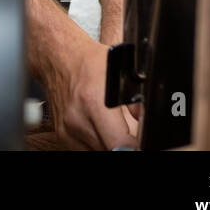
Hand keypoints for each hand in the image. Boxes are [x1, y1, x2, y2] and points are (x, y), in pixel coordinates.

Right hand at [46, 35, 137, 149]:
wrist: (58, 58)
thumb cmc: (90, 63)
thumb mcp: (124, 75)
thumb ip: (140, 106)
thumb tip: (151, 129)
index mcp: (93, 103)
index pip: (120, 145)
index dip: (135, 145)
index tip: (139, 139)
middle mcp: (77, 120)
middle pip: (111, 150)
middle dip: (124, 144)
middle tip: (129, 130)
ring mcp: (67, 130)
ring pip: (99, 152)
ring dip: (110, 144)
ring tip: (113, 126)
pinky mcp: (62, 136)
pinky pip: (86, 150)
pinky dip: (97, 142)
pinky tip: (100, 127)